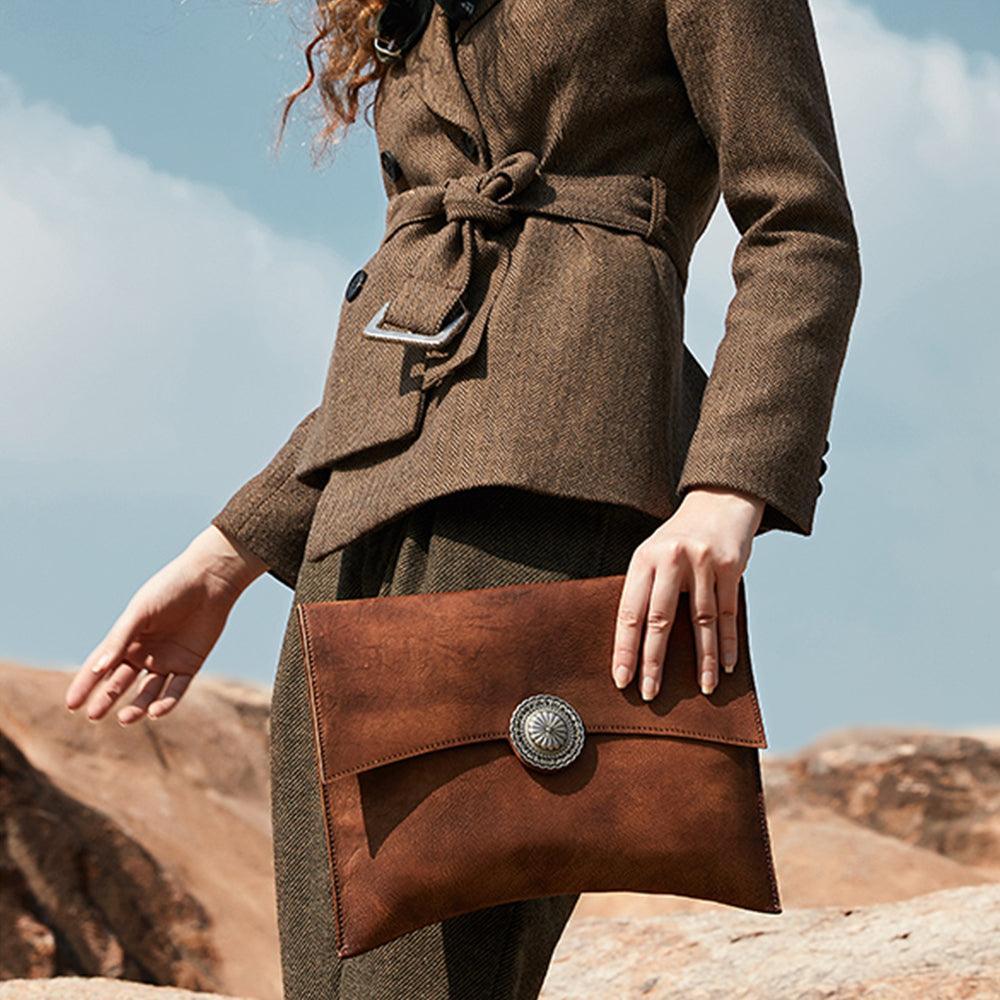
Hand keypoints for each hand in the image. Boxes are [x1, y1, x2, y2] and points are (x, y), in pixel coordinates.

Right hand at [64, 525, 267, 723]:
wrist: (209, 581)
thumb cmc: (169, 590)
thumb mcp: (140, 613)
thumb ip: (120, 639)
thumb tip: (98, 669)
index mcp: (126, 639)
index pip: (101, 666)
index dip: (86, 684)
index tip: (71, 705)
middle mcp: (144, 653)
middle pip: (121, 683)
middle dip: (107, 699)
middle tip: (94, 716)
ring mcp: (167, 661)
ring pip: (148, 692)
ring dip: (137, 707)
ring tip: (125, 718)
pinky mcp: (189, 665)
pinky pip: (176, 690)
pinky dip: (166, 703)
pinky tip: (155, 712)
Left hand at [610, 486, 764, 699]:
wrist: (718, 502)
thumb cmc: (678, 539)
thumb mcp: (652, 554)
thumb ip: (645, 591)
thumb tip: (634, 645)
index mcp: (643, 559)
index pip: (630, 612)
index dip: (625, 648)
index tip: (622, 679)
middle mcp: (670, 560)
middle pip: (660, 619)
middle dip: (654, 661)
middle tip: (651, 693)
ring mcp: (702, 563)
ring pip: (700, 621)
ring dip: (702, 659)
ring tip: (702, 689)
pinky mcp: (730, 566)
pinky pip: (728, 613)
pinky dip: (728, 643)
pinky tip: (725, 666)